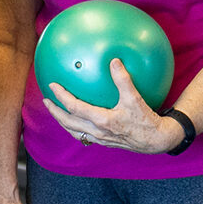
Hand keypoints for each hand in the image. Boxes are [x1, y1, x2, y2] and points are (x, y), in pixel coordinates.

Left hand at [42, 60, 180, 153]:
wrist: (156, 141)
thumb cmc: (146, 120)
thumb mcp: (135, 98)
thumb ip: (123, 79)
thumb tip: (113, 61)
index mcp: (101, 120)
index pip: (74, 107)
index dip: (61, 96)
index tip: (52, 85)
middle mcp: (97, 131)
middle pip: (68, 122)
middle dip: (55, 112)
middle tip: (46, 101)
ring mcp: (100, 139)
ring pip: (74, 131)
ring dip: (62, 121)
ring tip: (56, 111)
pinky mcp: (105, 142)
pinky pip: (83, 135)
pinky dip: (75, 127)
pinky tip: (76, 120)